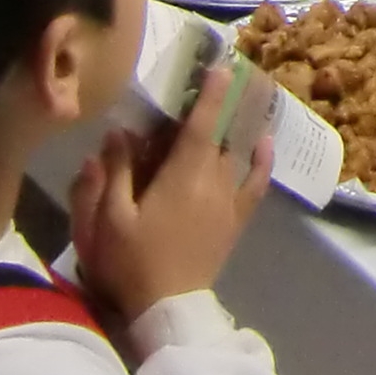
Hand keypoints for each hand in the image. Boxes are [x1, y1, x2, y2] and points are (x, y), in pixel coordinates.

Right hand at [72, 59, 273, 320]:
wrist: (167, 309)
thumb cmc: (133, 263)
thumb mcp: (109, 220)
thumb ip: (114, 173)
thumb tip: (119, 132)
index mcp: (181, 176)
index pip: (201, 124)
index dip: (211, 94)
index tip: (221, 65)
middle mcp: (213, 181)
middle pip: (223, 133)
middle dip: (227, 103)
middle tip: (231, 73)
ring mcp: (228, 202)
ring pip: (239, 152)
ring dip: (243, 122)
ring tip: (251, 94)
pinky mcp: (235, 222)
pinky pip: (255, 184)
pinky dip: (261, 162)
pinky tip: (265, 142)